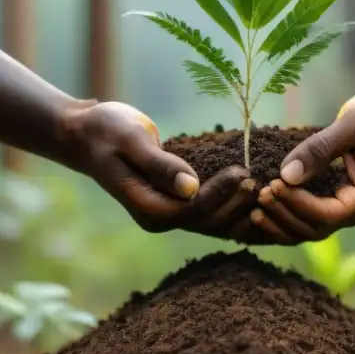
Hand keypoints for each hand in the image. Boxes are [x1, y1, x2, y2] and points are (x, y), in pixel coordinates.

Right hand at [64, 101, 258, 238]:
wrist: (89, 135)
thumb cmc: (106, 131)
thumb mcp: (131, 140)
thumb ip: (159, 164)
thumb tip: (190, 187)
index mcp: (146, 208)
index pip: (191, 211)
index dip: (219, 194)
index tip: (242, 171)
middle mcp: (159, 217)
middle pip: (207, 221)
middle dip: (236, 202)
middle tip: (260, 177)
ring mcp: (169, 212)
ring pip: (213, 221)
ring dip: (239, 206)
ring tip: (266, 185)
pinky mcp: (178, 202)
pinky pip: (211, 210)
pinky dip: (233, 204)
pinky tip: (256, 192)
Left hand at [250, 86, 354, 243]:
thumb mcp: (353, 125)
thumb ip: (321, 149)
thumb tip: (288, 174)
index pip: (327, 215)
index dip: (298, 204)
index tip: (276, 184)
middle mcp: (349, 209)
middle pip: (312, 230)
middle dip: (284, 216)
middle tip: (261, 193)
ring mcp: (337, 206)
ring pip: (303, 229)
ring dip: (279, 222)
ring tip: (255, 205)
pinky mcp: (325, 197)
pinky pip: (300, 215)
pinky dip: (280, 215)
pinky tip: (260, 205)